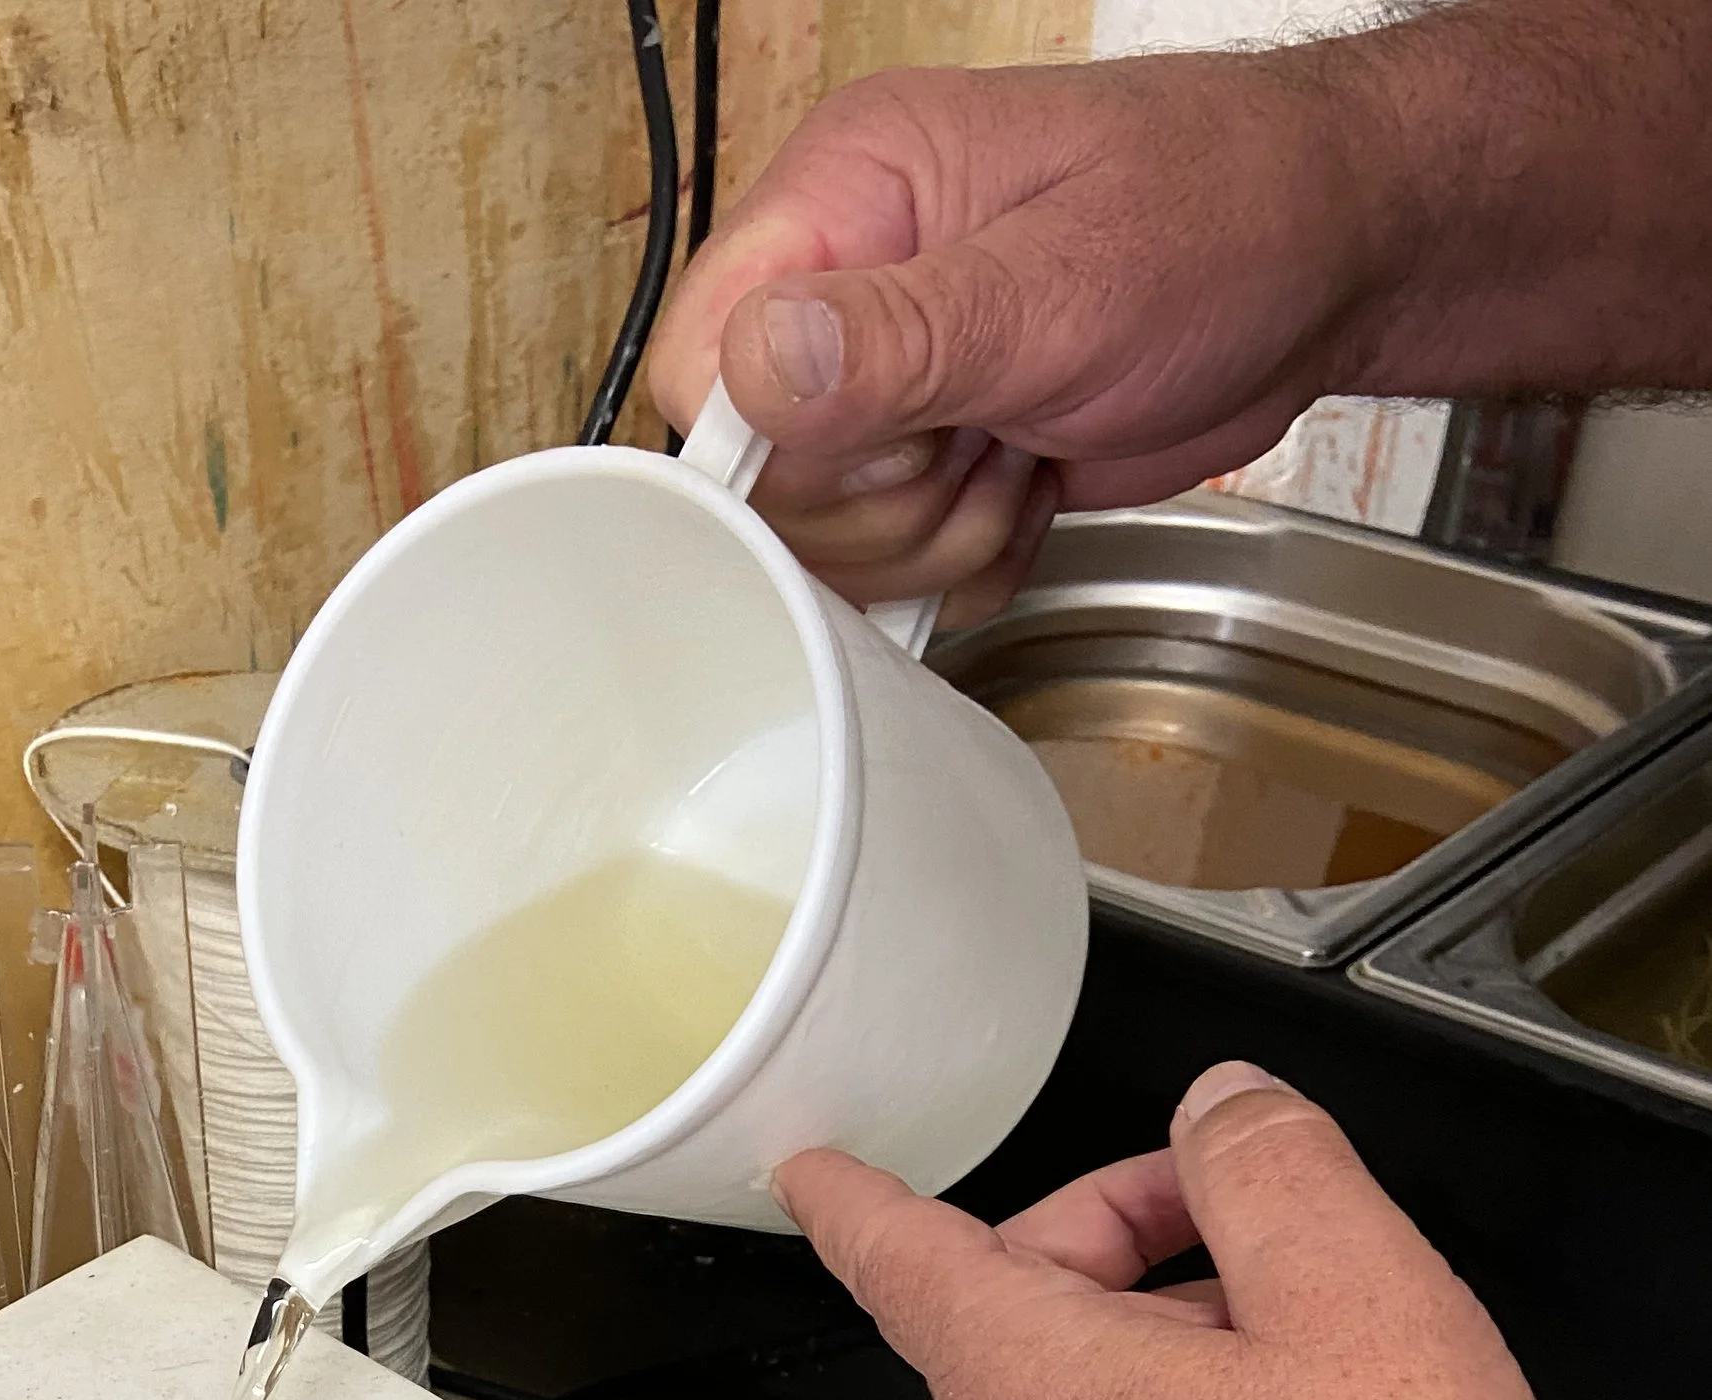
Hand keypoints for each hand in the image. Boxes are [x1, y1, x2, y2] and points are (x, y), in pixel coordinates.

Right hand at [648, 53, 1385, 618]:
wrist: (1328, 262)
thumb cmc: (1227, 216)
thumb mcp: (1063, 280)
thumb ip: (897, 335)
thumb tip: (754, 368)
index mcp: (845, 197)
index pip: (702, 362)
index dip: (771, 443)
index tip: (883, 442)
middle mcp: (845, 288)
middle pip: (762, 480)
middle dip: (889, 500)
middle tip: (990, 430)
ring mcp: (886, 382)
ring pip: (830, 542)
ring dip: (942, 531)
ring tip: (1027, 441)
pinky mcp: (932, 458)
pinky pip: (898, 570)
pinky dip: (973, 558)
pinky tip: (1031, 479)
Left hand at [776, 1067, 1603, 1399]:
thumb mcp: (1352, 1285)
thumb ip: (1267, 1162)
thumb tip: (1224, 1112)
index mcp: (1026, 1379)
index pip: (895, 1253)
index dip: (855, 1193)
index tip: (812, 1166)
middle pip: (1017, 1299)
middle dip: (1122, 1230)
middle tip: (1251, 1209)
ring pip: (1076, 1383)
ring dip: (1170, 1325)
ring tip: (1312, 1335)